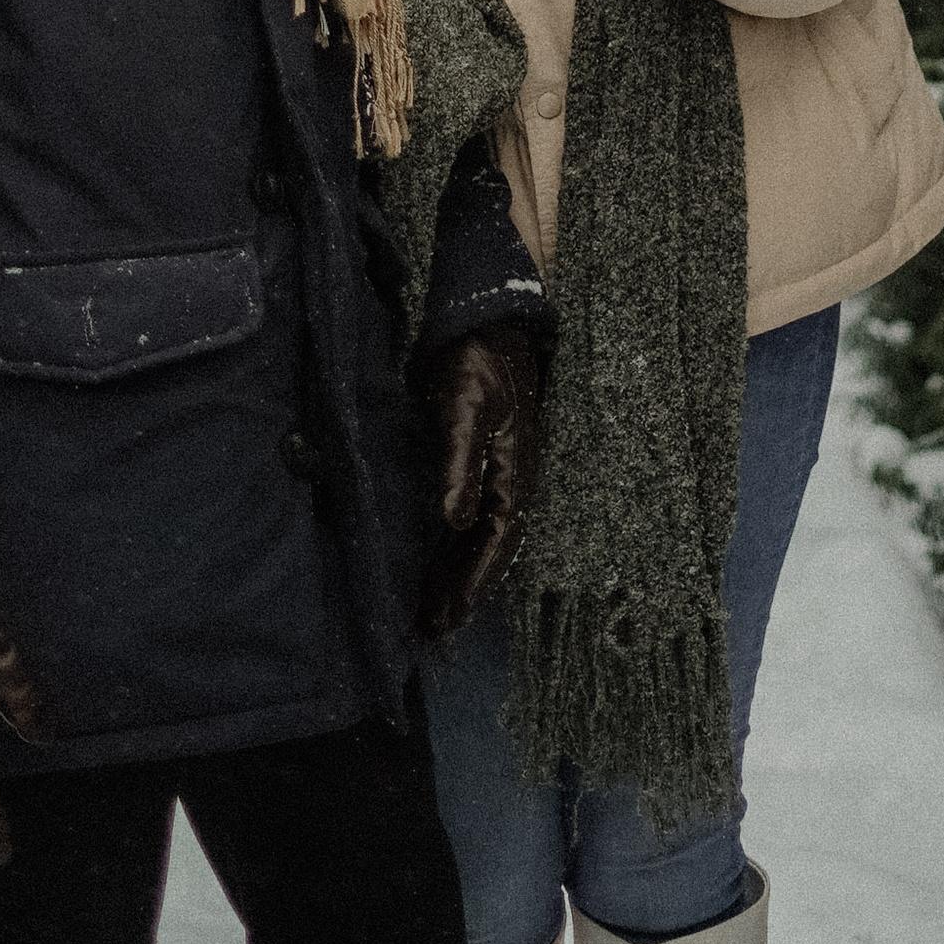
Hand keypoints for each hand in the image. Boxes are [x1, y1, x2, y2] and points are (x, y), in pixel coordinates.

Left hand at [420, 326, 545, 640]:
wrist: (484, 313)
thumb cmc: (476, 358)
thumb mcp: (465, 406)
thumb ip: (461, 462)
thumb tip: (455, 521)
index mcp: (516, 471)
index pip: (498, 541)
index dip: (474, 582)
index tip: (450, 618)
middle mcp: (511, 477)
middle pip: (489, 546)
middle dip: (463, 588)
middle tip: (432, 630)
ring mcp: (497, 467)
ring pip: (478, 534)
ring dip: (455, 570)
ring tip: (427, 609)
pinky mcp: (480, 456)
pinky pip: (469, 512)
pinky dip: (451, 543)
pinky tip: (432, 558)